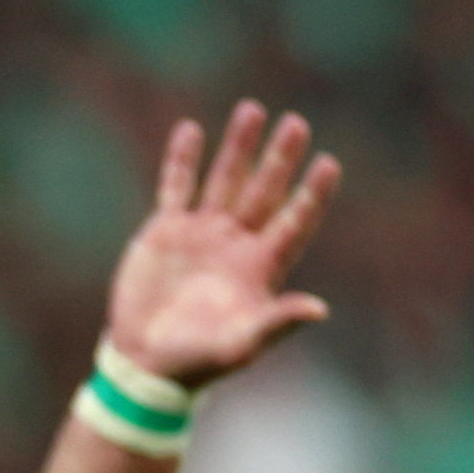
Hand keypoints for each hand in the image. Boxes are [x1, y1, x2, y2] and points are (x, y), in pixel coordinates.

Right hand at [105, 102, 337, 387]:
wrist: (145, 363)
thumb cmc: (198, 361)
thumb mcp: (241, 345)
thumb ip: (277, 323)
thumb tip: (320, 309)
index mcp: (259, 267)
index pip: (293, 221)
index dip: (311, 194)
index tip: (328, 163)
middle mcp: (236, 243)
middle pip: (264, 191)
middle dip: (279, 158)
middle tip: (296, 123)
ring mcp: (202, 232)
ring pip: (225, 179)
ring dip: (239, 147)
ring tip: (252, 109)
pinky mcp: (167, 230)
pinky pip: (176, 186)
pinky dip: (182, 160)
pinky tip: (191, 129)